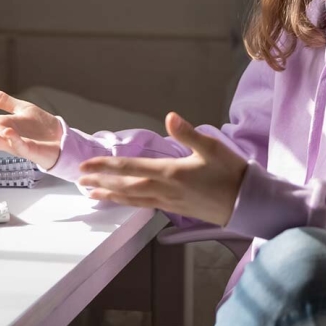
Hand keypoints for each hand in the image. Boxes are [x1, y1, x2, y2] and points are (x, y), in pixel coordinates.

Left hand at [78, 112, 246, 226]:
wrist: (246, 203)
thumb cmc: (230, 172)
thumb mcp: (212, 147)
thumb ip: (188, 133)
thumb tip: (170, 116)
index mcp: (169, 172)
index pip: (129, 169)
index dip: (105, 167)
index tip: (85, 166)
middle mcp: (164, 189)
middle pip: (124, 187)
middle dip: (100, 182)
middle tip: (78, 180)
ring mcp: (168, 202)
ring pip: (131, 199)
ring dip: (109, 196)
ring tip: (91, 194)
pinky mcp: (174, 209)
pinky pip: (143, 205)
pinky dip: (127, 203)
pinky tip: (121, 201)